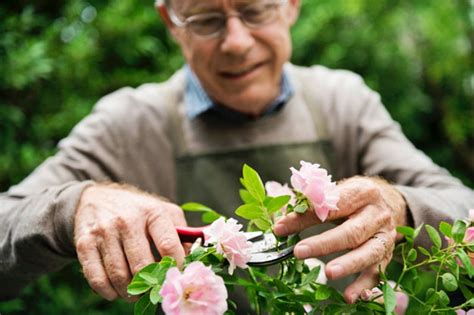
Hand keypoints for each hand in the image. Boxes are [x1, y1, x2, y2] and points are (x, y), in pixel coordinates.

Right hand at [74, 183, 186, 300]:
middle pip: (142, 266)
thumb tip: (194, 260)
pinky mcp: (84, 243)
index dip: (175, 267)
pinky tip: (116, 292)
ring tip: (136, 294)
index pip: (169, 246)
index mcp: (152, 212)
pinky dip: (108, 292)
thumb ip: (182, 233)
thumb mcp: (163, 211)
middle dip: (151, 285)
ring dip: (130, 293)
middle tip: (154, 291)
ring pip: (119, 276)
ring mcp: (104, 232)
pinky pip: (96, 278)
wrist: (96, 197)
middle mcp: (127, 220)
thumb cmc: (137, 210)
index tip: (175, 275)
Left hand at [273, 176, 407, 303]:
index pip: (332, 206)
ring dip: (348, 265)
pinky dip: (364, 286)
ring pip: (368, 253)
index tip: (281, 228)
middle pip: (351, 231)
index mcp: (362, 193)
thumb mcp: (337, 193)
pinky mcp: (387, 254)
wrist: (389, 203)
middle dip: (324, 244)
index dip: (305, 217)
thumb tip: (282, 222)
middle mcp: (377, 214)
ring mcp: (385, 236)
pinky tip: (349, 296)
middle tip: (299, 252)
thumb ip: (311, 205)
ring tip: (329, 273)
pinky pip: (377, 272)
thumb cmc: (354, 198)